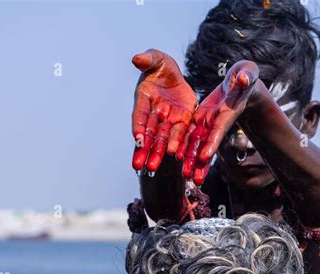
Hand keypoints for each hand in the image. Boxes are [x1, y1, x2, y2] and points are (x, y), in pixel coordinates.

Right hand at [132, 49, 197, 171]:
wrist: (176, 76)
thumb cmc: (161, 66)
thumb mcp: (156, 59)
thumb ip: (148, 60)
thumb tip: (137, 59)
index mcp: (144, 98)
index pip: (140, 114)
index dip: (138, 126)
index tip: (137, 140)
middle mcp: (154, 113)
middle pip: (148, 133)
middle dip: (144, 150)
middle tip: (139, 166)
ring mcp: (167, 120)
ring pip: (162, 140)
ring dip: (157, 154)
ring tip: (153, 168)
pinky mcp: (182, 122)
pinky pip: (180, 136)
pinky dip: (178, 147)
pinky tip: (176, 159)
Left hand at [177, 61, 258, 184]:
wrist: (241, 85)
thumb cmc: (245, 76)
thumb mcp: (247, 72)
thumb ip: (246, 75)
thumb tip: (244, 78)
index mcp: (227, 112)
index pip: (219, 129)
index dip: (213, 142)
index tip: (206, 156)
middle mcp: (217, 122)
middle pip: (208, 144)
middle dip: (201, 162)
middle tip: (194, 179)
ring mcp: (208, 122)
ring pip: (198, 144)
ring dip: (192, 160)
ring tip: (186, 176)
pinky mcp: (200, 120)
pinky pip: (191, 135)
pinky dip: (186, 147)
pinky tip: (179, 160)